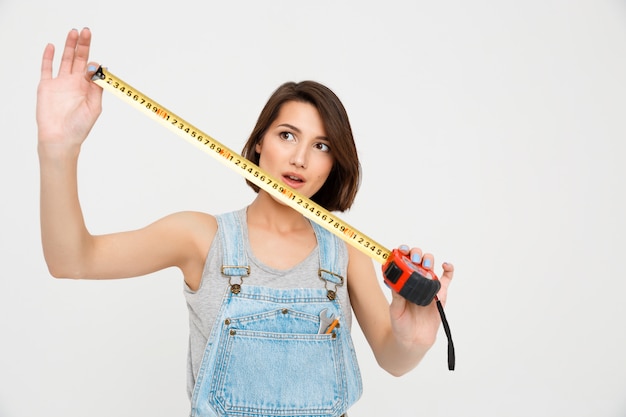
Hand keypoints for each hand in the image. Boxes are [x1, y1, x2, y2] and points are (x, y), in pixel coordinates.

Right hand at [36, 28, 101, 147]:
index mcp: (88, 88)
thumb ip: (97, 88)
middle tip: (86, 31)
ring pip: (65, 59)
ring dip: (69, 46)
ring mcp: (60, 83)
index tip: (95, 61)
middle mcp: (74, 83)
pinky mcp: (46, 86)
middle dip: (83, 45)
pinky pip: (47, 68)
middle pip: (79, 58)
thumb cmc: (80, 127)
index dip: (94, 61)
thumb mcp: (95, 107)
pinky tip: (52, 46)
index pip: (92, 68)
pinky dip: (48, 57)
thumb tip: (101, 69)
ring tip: (73, 32)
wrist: (61, 138)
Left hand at [388, 244, 453, 346]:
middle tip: (414, 260)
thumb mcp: (395, 310)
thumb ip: (397, 296)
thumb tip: (397, 280)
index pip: (402, 261)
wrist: (413, 342)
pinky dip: (448, 270)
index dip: (402, 253)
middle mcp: (415, 281)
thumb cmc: (401, 325)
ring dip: (429, 260)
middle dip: (416, 254)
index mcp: (402, 283)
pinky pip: (446, 279)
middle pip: (417, 259)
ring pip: (430, 266)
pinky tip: (446, 265)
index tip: (401, 251)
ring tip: (426, 265)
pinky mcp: (440, 295)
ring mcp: (428, 286)